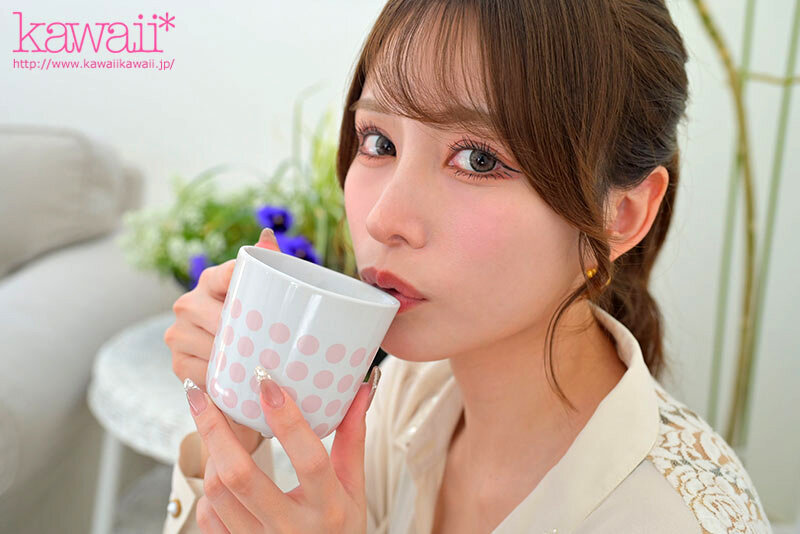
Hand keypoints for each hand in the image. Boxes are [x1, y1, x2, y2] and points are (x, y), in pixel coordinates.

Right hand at [165, 228, 281, 461]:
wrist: (240, 365)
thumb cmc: (256, 324)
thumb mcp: (265, 296)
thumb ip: (269, 264)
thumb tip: (268, 236)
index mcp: (212, 279)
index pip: (228, 274)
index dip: (248, 285)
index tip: (269, 300)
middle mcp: (188, 302)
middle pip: (220, 317)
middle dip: (248, 333)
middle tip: (277, 344)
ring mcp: (178, 333)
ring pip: (212, 346)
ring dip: (236, 358)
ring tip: (262, 363)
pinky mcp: (177, 363)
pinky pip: (202, 372)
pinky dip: (222, 377)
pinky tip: (239, 379)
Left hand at [183, 365, 380, 532]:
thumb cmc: (340, 530)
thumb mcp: (354, 488)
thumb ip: (352, 439)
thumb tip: (359, 390)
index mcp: (329, 507)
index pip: (310, 458)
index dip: (287, 419)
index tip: (267, 382)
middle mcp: (292, 528)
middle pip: (241, 475)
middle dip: (216, 429)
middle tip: (202, 394)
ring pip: (218, 492)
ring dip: (211, 454)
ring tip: (213, 427)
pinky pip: (209, 516)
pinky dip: (210, 488)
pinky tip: (219, 471)